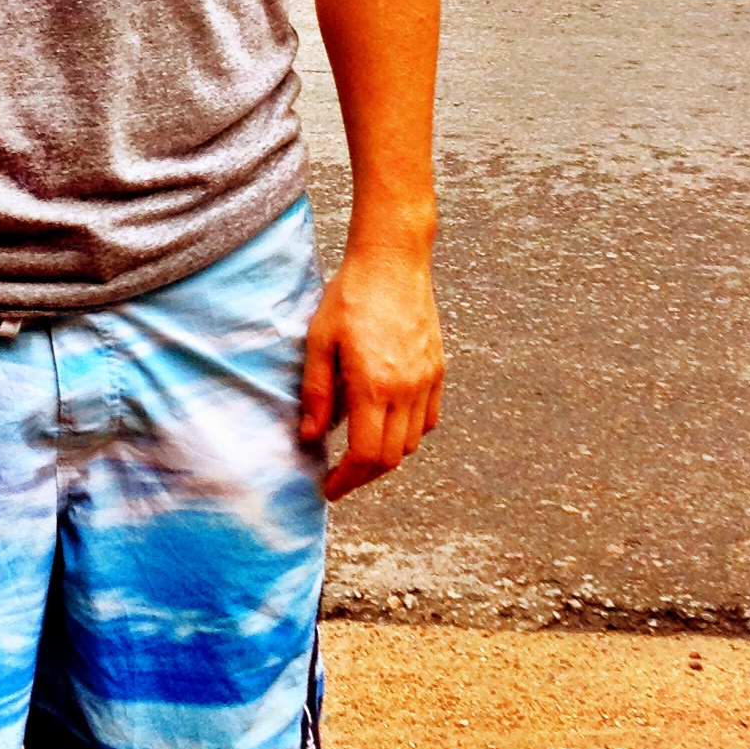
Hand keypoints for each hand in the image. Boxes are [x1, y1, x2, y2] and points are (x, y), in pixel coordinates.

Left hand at [300, 247, 443, 502]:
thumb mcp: (319, 340)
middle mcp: (405, 390)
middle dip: (363, 475)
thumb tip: (311, 437)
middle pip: (390, 458)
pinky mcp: (438, 370)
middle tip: (340, 475)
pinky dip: (409, 433)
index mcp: (373, 385)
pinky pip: (428, 420)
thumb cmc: (350, 296)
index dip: (346, 480)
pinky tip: (387, 422)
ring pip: (411, 443)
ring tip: (360, 448)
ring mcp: (426, 381)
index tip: (329, 487)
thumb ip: (316, 393)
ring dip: (386, 455)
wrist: (393, 261)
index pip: (365, 455)